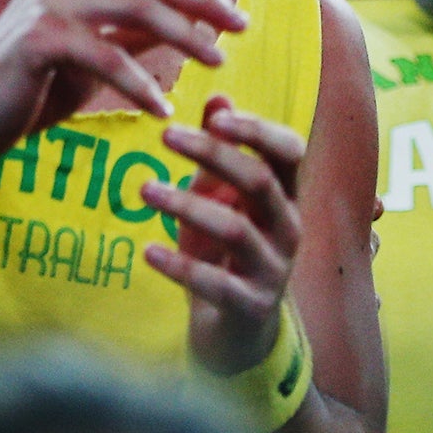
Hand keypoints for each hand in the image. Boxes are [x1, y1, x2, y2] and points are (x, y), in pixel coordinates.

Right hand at [0, 0, 242, 159]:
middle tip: (242, 24)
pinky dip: (141, 84)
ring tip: (218, 63)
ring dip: (185, 36)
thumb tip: (188, 22)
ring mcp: (49, 2)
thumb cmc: (36, 80)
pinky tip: (162, 109)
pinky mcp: (41, 39)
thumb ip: (133, 29)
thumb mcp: (94, 47)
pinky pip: (107, 57)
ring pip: (136, 7)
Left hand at [141, 97, 305, 373]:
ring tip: (144, 191)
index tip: (215, 115)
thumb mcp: (221, 201)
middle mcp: (288, 229)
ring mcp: (273, 270)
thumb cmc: (224, 256)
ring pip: (236, 229)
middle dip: (213, 154)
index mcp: (286, 197)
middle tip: (165, 136)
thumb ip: (221, 153)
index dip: (257, 128)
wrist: (236, 336)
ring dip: (187, 205)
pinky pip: (216, 284)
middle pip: (259, 181)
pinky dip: (180, 266)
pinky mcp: (250, 307)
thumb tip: (216, 96)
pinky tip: (147, 251)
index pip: (289, 150)